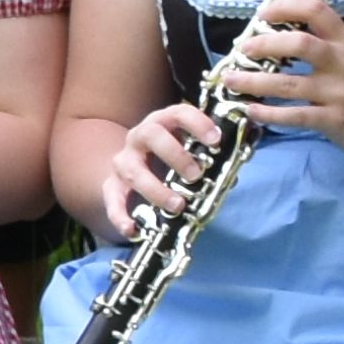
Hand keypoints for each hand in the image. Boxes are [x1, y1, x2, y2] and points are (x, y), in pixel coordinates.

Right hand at [96, 101, 230, 241]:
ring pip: (133, 171)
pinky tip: (133, 230)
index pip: (178, 113)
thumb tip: (231, 176)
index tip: (215, 140)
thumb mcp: (183, 149)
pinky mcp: (111, 186)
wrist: (127, 167)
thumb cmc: (165, 157)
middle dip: (176, 154)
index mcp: (161, 124)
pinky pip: (113, 200)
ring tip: (178, 205)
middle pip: (150, 134)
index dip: (197, 123)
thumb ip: (204, 159)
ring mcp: (123, 162)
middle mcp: (138, 138)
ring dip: (156, 189)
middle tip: (196, 175)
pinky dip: (121, 216)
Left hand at [207, 0, 343, 154]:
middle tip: (242, 49)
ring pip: (288, 83)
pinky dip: (269, 113)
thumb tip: (276, 34)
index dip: (285, 7)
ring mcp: (338, 92)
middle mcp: (342, 63)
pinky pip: (295, 115)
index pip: (316, 10)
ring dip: (254, 82)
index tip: (262, 13)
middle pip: (299, 43)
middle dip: (264, 44)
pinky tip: (252, 111)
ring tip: (231, 81)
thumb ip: (324, 43)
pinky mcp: (334, 120)